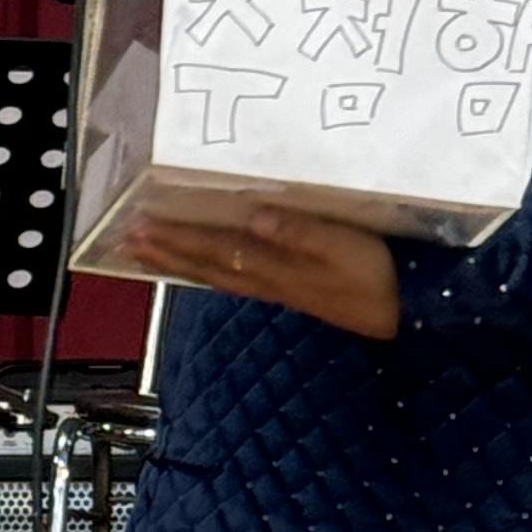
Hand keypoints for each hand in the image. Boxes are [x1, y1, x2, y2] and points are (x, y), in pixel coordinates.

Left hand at [125, 202, 402, 339]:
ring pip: (213, 273)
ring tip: (142, 249)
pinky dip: (204, 272)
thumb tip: (257, 217)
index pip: (215, 247)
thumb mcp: (348, 247)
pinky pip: (231, 280)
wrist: (406, 313)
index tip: (143, 224)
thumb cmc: (380, 274)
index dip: (178, 236)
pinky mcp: (286, 291)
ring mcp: (274, 287)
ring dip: (176, 260)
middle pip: (204, 263)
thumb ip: (302, 233)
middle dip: (164, 249)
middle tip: (125, 237)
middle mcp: (266, 279)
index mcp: (276, 264)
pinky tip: (194, 266)